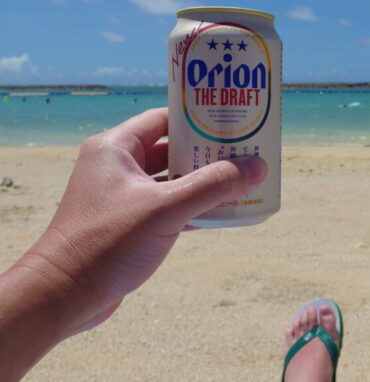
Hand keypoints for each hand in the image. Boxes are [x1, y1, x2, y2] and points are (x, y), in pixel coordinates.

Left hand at [0, 108, 266, 379]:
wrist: (64, 297)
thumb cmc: (106, 243)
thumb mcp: (165, 209)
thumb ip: (213, 186)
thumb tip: (257, 167)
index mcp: (115, 148)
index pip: (164, 120)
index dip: (198, 119)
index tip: (231, 121)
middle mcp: (117, 166)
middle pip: (171, 149)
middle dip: (207, 153)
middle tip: (243, 152)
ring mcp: (122, 196)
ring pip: (172, 180)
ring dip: (203, 183)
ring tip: (239, 181)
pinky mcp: (128, 223)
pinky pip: (167, 206)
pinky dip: (192, 208)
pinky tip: (221, 214)